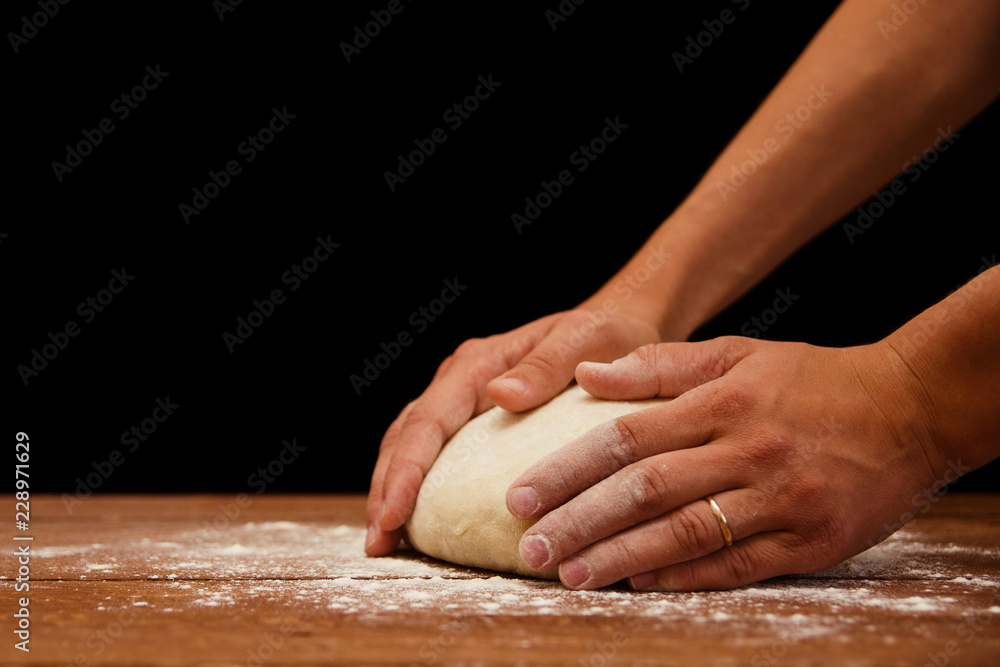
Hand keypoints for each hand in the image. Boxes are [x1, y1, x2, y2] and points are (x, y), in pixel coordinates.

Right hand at [365, 307, 661, 555]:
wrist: (614, 325)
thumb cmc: (602, 334)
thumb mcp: (582, 340)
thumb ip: (544, 366)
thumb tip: (501, 395)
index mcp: (478, 364)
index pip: (428, 421)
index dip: (406, 471)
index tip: (394, 515)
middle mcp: (459, 381)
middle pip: (406, 437)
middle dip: (387, 490)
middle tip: (377, 543)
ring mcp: (462, 401)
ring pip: (410, 445)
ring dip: (393, 492)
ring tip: (384, 542)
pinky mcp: (473, 420)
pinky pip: (434, 453)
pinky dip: (416, 486)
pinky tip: (416, 523)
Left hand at [506, 336, 947, 589]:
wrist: (910, 409)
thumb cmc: (811, 379)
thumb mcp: (737, 353)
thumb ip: (659, 364)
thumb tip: (586, 374)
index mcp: (723, 400)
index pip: (626, 438)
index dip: (567, 469)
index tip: (519, 496)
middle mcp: (747, 450)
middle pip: (645, 491)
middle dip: (579, 522)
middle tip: (529, 548)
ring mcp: (781, 499)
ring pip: (685, 534)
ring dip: (621, 558)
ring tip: (569, 575)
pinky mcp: (811, 541)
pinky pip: (736, 565)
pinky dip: (685, 577)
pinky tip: (640, 585)